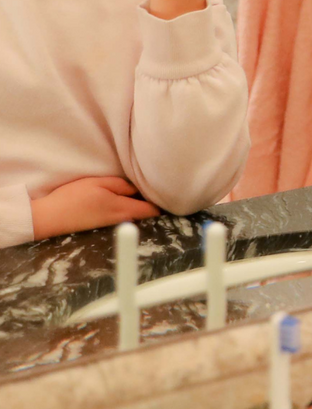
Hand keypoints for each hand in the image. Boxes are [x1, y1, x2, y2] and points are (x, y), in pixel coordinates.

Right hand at [30, 176, 160, 239]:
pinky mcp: (104, 224)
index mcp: (125, 209)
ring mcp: (113, 224)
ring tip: (136, 188)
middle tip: (152, 184)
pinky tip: (119, 197)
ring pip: (134, 213)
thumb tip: (140, 188)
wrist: (50, 217)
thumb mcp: (100, 184)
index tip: (165, 188)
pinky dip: (126, 206)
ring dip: (137, 202)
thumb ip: (122, 186)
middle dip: (151, 200)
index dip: (161, 200)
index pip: (153, 210)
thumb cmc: (74, 197)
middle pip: (146, 212)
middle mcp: (123, 220)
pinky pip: (123, 215)